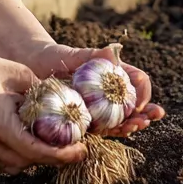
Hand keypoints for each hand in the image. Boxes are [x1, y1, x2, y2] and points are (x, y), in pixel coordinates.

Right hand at [0, 43, 87, 174]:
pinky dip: (15, 155)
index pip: (38, 152)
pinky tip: (23, 141)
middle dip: (51, 157)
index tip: (81, 151)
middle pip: (28, 162)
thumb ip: (39, 89)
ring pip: (13, 165)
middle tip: (70, 146)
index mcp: (1, 126)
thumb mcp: (17, 72)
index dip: (63, 155)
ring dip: (32, 158)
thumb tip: (57, 99)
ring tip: (48, 144)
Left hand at [19, 42, 164, 137]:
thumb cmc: (54, 58)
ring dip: (132, 124)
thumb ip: (92, 55)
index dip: (143, 91)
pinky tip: (120, 132)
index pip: (137, 81)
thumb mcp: (73, 55)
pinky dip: (113, 131)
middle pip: (133, 104)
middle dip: (145, 112)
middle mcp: (108, 92)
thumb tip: (111, 51)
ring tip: (137, 126)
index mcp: (112, 73)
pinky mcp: (86, 121)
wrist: (32, 70)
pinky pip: (102, 128)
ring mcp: (99, 108)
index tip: (140, 100)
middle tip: (150, 118)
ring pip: (121, 118)